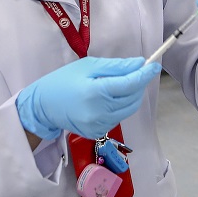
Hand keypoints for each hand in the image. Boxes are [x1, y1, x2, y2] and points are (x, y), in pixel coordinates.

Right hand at [16, 57, 160, 139]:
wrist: (43, 106)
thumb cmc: (64, 81)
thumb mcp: (88, 66)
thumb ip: (116, 66)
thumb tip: (139, 64)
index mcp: (96, 92)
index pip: (130, 84)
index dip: (145, 74)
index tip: (154, 65)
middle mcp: (100, 112)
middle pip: (133, 98)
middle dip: (139, 83)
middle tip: (137, 71)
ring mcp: (99, 125)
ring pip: (128, 109)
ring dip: (131, 95)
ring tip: (121, 83)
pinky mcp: (98, 132)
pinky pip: (118, 117)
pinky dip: (120, 106)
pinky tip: (109, 98)